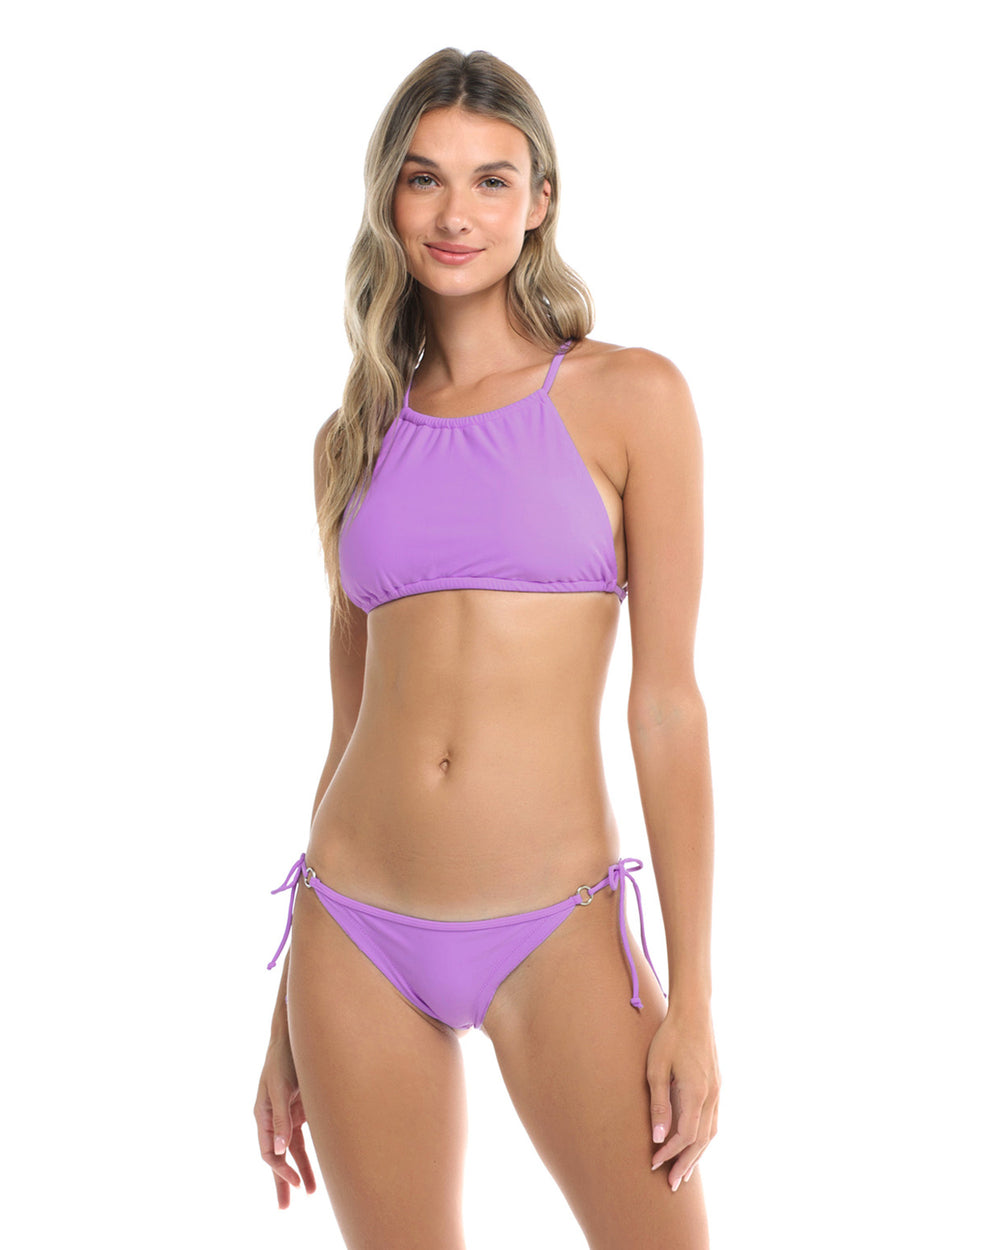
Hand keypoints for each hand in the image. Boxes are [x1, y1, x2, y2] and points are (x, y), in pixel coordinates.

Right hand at [254, 1034, 317, 1208]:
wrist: (295, 1034)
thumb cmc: (284, 1058)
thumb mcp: (282, 1087)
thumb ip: (281, 1118)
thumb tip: (280, 1150)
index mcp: (263, 1114)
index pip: (269, 1151)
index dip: (281, 1170)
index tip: (297, 1183)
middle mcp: (274, 1118)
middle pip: (277, 1156)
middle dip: (282, 1181)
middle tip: (285, 1208)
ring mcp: (287, 1114)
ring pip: (292, 1149)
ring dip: (299, 1170)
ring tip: (310, 1192)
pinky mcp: (300, 1108)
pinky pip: (303, 1137)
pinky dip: (307, 1152)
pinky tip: (316, 1166)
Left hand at [646, 1002, 719, 1189]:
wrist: (693, 1012)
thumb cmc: (670, 1037)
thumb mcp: (656, 1068)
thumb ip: (659, 1104)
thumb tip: (659, 1138)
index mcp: (697, 1092)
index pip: (685, 1135)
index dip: (670, 1152)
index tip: (653, 1162)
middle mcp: (712, 1096)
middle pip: (701, 1141)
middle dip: (685, 1164)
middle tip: (672, 1185)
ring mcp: (717, 1091)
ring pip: (711, 1133)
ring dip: (697, 1155)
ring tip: (685, 1173)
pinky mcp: (717, 1085)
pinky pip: (713, 1120)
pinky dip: (704, 1139)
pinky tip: (696, 1144)